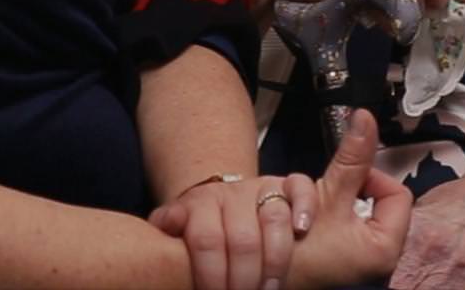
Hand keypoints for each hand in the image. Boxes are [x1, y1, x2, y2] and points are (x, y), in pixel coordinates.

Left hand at [149, 173, 317, 289]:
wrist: (219, 201)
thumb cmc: (198, 228)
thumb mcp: (175, 230)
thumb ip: (167, 230)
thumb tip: (159, 239)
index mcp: (200, 204)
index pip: (206, 241)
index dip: (211, 275)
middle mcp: (232, 193)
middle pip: (243, 238)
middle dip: (245, 278)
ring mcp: (262, 187)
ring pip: (274, 217)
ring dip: (276, 260)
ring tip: (271, 289)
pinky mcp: (287, 184)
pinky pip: (300, 187)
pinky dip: (305, 206)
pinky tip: (302, 231)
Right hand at [285, 109, 413, 289]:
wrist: (251, 285)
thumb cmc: (293, 258)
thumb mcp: (327, 200)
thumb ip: (351, 161)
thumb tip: (366, 119)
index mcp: (383, 248)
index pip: (395, 193)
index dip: (370, 179)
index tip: (344, 183)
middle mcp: (371, 256)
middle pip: (365, 197)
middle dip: (337, 192)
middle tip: (320, 201)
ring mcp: (349, 256)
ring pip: (340, 203)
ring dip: (314, 203)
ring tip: (297, 221)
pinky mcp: (328, 255)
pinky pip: (324, 219)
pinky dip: (306, 216)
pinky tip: (289, 227)